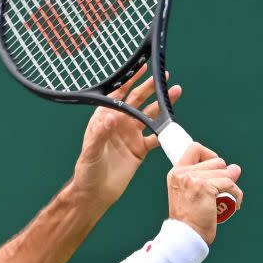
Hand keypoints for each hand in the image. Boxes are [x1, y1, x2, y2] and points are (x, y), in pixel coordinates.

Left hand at [70, 66, 181, 212]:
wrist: (95, 193)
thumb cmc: (87, 171)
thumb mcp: (91, 151)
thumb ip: (100, 134)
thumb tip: (110, 116)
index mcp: (105, 119)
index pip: (119, 95)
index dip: (130, 81)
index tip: (142, 68)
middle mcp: (119, 124)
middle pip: (138, 101)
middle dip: (151, 88)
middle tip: (165, 76)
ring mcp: (131, 135)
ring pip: (150, 116)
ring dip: (162, 105)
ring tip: (175, 92)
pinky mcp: (140, 149)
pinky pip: (155, 137)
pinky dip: (165, 131)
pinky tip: (174, 124)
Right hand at [167, 143, 242, 245]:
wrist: (185, 236)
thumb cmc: (190, 220)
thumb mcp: (192, 194)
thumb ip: (210, 178)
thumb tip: (236, 168)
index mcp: (176, 173)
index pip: (195, 148)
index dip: (209, 155)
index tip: (214, 170)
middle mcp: (182, 173)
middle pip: (216, 161)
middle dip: (224, 174)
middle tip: (222, 191)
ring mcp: (193, 179)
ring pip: (225, 172)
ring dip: (231, 186)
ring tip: (227, 199)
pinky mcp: (205, 187)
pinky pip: (230, 184)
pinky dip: (237, 195)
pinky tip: (235, 204)